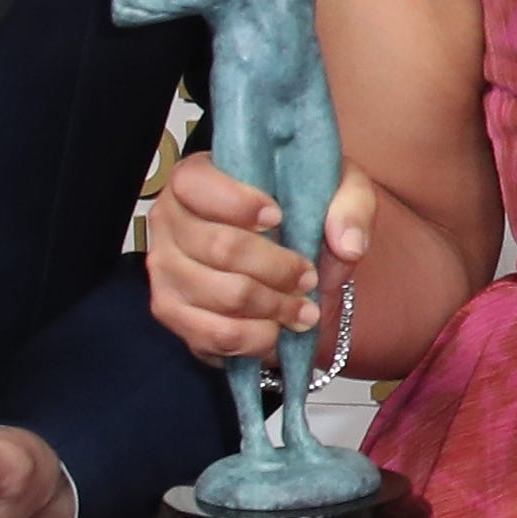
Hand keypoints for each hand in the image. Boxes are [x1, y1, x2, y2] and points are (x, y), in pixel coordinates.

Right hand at [143, 154, 366, 363]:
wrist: (291, 261)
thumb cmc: (301, 213)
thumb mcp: (338, 192)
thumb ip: (351, 205)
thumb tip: (348, 243)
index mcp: (196, 178)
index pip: (197, 185)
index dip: (239, 204)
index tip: (279, 217)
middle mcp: (169, 222)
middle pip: (219, 247)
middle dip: (277, 269)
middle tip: (309, 278)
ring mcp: (165, 271)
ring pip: (222, 296)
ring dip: (273, 308)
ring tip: (304, 309)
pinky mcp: (172, 314)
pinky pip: (213, 335)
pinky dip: (254, 339)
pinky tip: (277, 331)